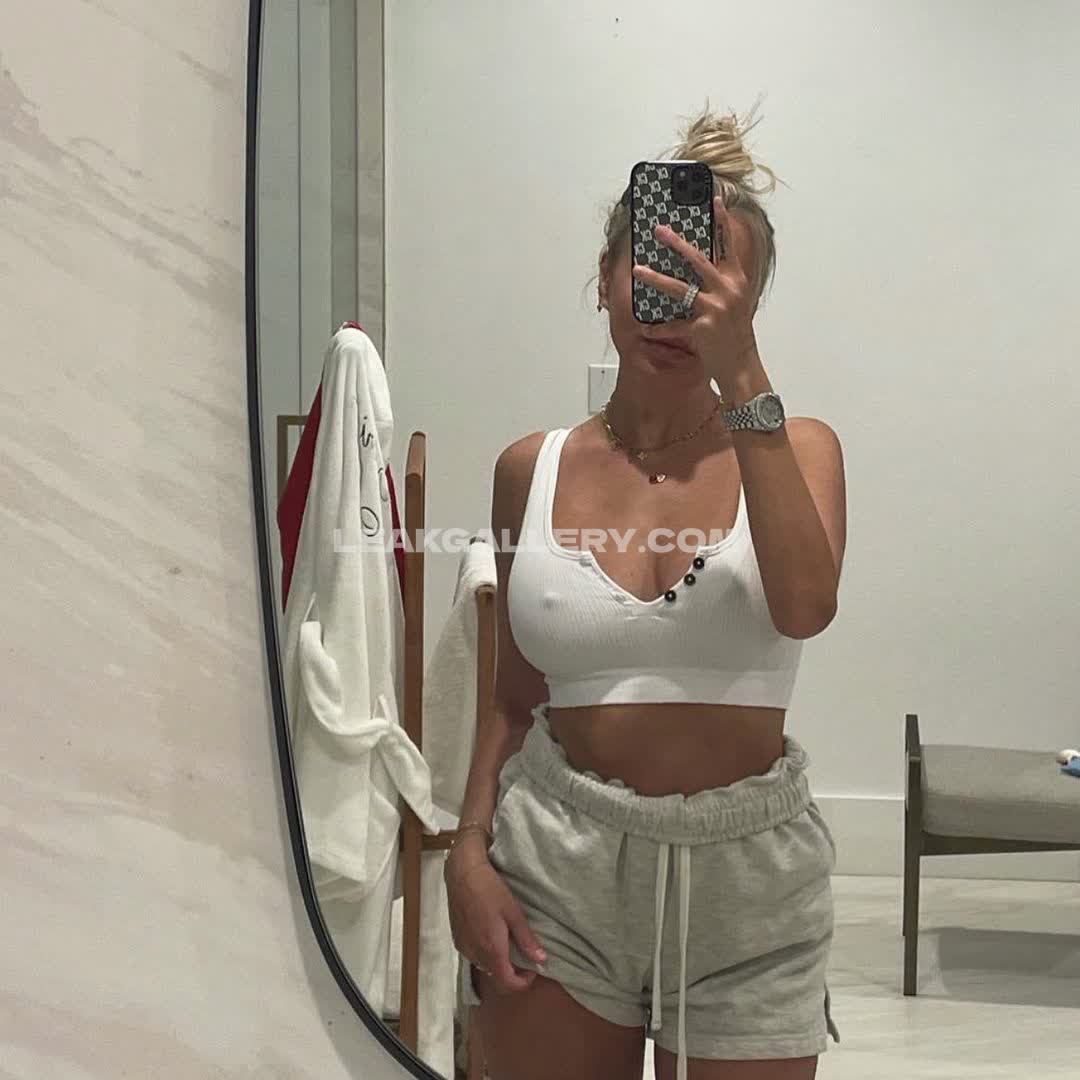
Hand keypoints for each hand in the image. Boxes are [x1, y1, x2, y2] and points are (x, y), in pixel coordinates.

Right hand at [445, 851, 547, 997]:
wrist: (463, 874)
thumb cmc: (491, 890)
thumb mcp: (514, 913)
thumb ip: (527, 939)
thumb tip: (542, 960)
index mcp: (492, 950)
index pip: (507, 983)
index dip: (522, 983)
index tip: (532, 970)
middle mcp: (475, 954)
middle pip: (496, 977)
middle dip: (512, 973)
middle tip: (523, 956)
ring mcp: (464, 948)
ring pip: (484, 967)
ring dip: (498, 963)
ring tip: (508, 944)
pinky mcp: (457, 939)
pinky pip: (474, 955)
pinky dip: (486, 953)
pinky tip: (491, 935)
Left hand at [631, 196, 759, 386]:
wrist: (741, 365)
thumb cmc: (735, 334)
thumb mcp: (734, 303)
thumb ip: (720, 283)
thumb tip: (698, 266)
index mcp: (736, 281)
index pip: (728, 246)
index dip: (722, 223)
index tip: (713, 200)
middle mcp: (727, 291)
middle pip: (698, 260)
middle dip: (677, 243)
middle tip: (658, 230)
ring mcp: (715, 309)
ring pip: (679, 288)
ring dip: (655, 278)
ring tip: (638, 269)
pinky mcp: (702, 328)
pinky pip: (672, 325)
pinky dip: (656, 328)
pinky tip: (643, 328)